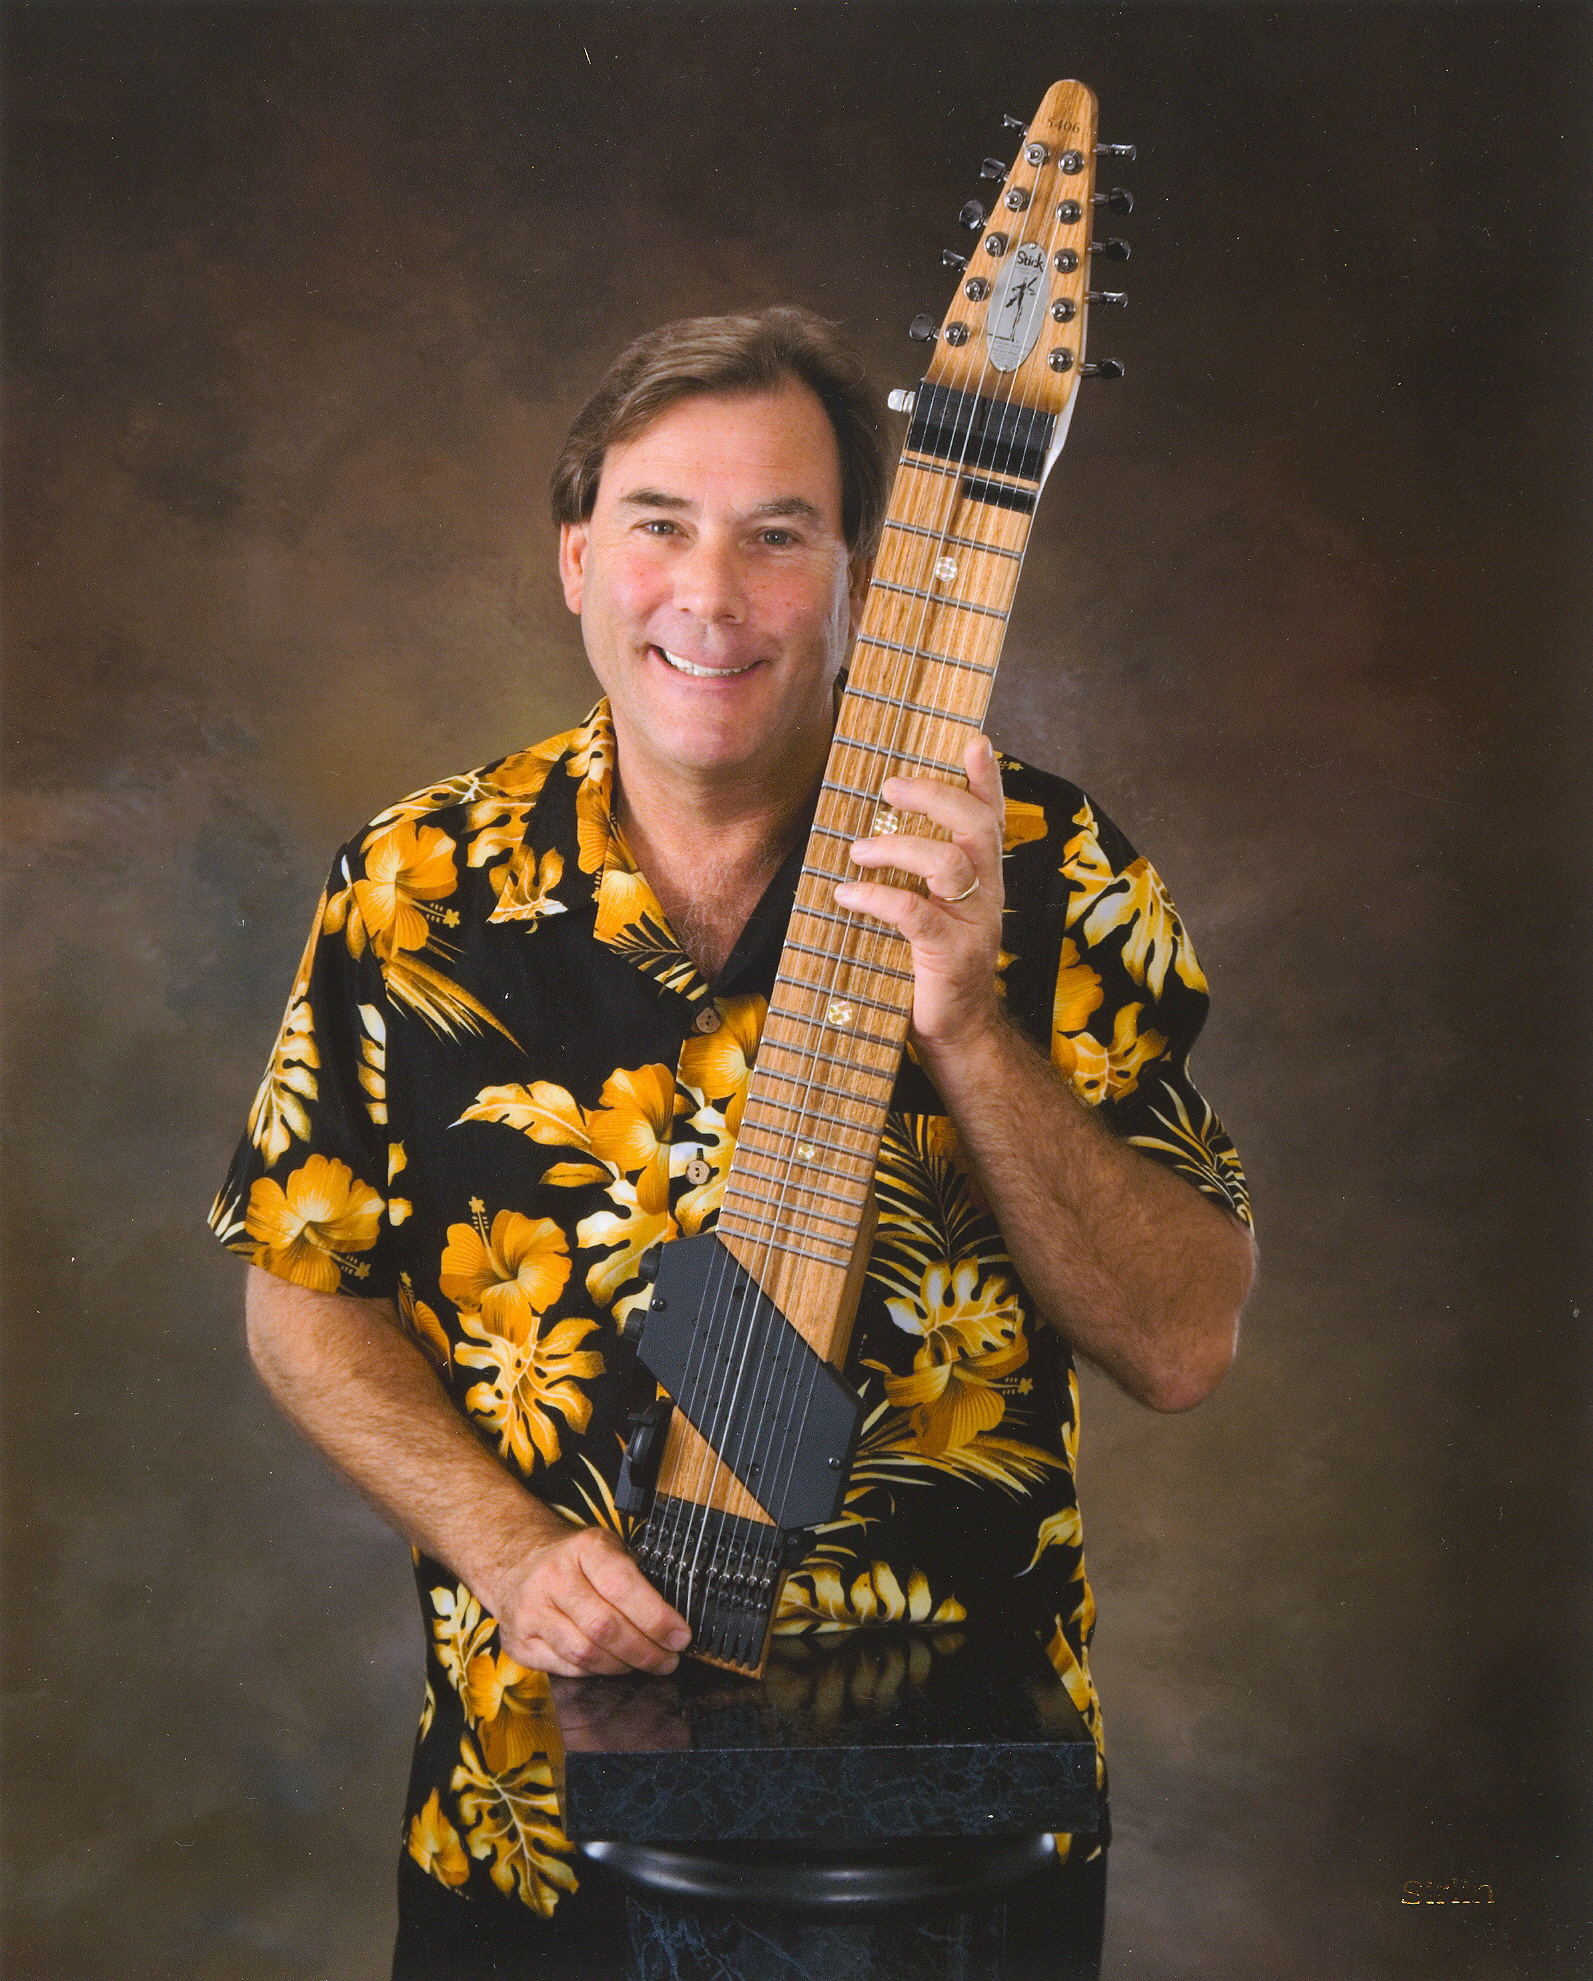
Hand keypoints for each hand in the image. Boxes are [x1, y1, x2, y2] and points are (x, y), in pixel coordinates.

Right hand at [489, 1524, 691, 1676]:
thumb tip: (673, 1623)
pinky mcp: (520, 1643)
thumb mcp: (607, 1549)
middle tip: (668, 1659)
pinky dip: (596, 1671)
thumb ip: (636, 1579)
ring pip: (586, 1653)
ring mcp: (532, 1612)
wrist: (515, 1562)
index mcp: (583, 1548)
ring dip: (623, 1665)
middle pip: (605, 1627)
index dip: (657, 1617)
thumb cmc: (573, 1560)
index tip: (680, 1636)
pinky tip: (611, 1663)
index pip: (623, 1586)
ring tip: (643, 1662)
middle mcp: (553, 1577)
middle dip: (645, 1651)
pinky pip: (567, 1668)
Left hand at [834, 736, 1005, 1054]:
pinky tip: (847, 894)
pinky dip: (878, 898)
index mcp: (984, 880)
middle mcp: (986, 894)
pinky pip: (916, 914)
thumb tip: (872, 836)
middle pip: (976, 827)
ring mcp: (973, 924)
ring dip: (899, 847)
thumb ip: (918, 877)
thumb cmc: (933, 970)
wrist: (957, 1036)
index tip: (973, 742)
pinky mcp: (951, 955)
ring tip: (858, 849)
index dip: (987, 780)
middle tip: (890, 786)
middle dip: (935, 797)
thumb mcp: (931, 914)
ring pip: (948, 864)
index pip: (993, 818)